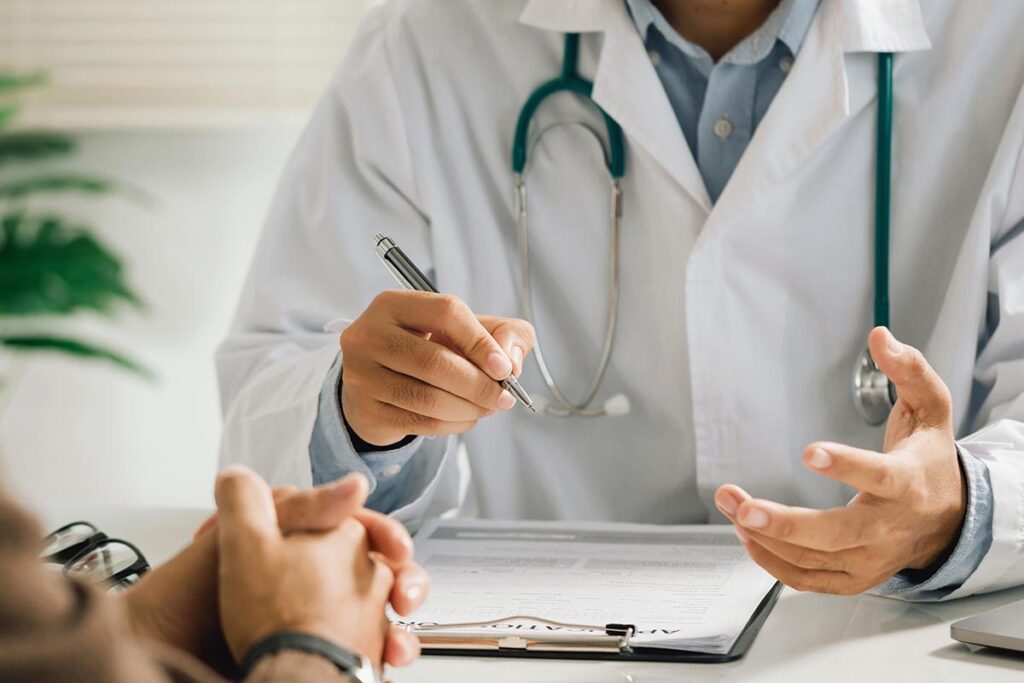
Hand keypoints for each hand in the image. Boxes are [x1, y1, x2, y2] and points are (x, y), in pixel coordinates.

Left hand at [121, 473, 426, 671]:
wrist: (161, 655)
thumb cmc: (185, 599)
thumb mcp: (243, 536)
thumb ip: (300, 506)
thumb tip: (356, 485)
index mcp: (293, 542)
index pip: (356, 528)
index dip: (382, 534)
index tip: (394, 548)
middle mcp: (307, 579)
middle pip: (378, 571)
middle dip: (403, 580)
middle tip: (404, 595)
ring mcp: (312, 618)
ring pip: (379, 613)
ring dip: (399, 624)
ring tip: (397, 641)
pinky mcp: (314, 655)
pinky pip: (365, 651)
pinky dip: (383, 654)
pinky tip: (386, 657)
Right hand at [340, 289, 534, 445]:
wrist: (376, 382)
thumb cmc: (426, 348)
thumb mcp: (464, 329)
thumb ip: (502, 333)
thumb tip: (510, 362)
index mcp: (393, 304)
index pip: (445, 312)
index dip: (480, 340)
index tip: (503, 366)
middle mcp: (369, 336)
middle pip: (435, 362)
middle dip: (479, 384)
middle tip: (503, 396)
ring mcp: (362, 375)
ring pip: (429, 398)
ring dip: (470, 408)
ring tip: (488, 407)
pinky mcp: (366, 410)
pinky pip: (421, 423)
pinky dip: (454, 424)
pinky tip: (466, 417)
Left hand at [715, 327, 966, 594]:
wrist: (949, 521)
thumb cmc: (930, 462)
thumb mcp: (931, 409)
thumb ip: (908, 371)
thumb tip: (880, 337)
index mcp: (908, 484)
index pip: (880, 477)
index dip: (846, 466)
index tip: (809, 450)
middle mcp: (888, 527)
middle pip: (836, 533)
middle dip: (784, 523)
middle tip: (742, 505)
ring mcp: (870, 558)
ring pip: (813, 559)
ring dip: (764, 537)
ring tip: (730, 504)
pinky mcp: (854, 577)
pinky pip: (808, 579)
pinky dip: (772, 563)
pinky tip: (747, 535)